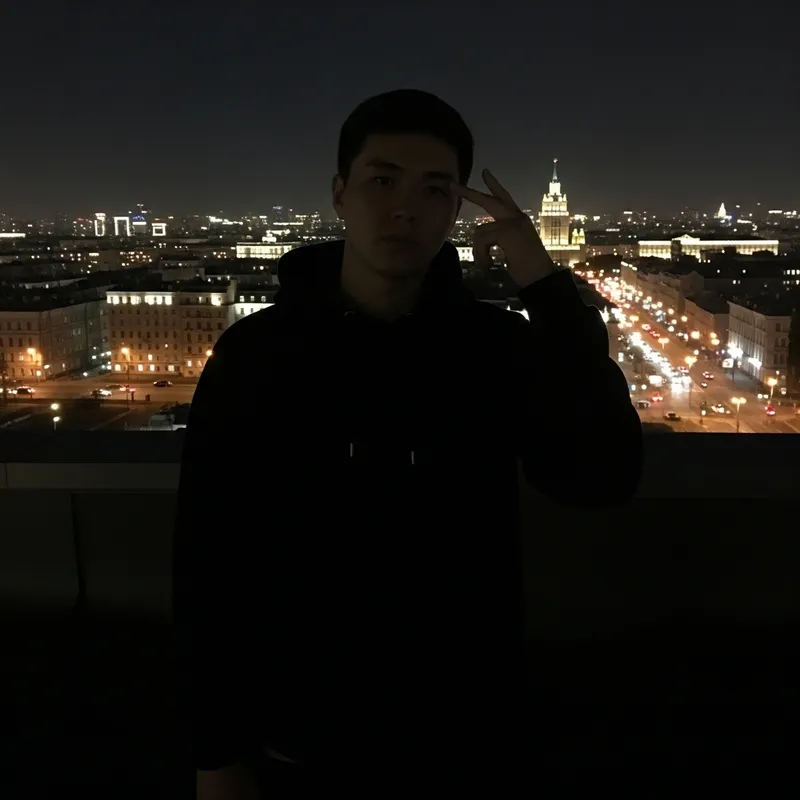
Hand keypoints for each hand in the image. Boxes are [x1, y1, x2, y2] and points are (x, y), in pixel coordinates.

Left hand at [454, 169, 558, 287]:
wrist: (542, 277)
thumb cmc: (528, 267)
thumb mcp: (512, 248)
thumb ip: (500, 238)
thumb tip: (482, 238)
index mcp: (518, 220)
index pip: (505, 197)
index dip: (494, 185)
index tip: (485, 173)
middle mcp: (517, 217)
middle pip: (488, 200)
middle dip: (468, 193)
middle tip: (451, 185)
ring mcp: (513, 222)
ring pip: (480, 231)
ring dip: (479, 251)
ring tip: (486, 265)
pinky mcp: (508, 231)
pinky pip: (482, 240)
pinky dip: (482, 255)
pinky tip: (490, 265)